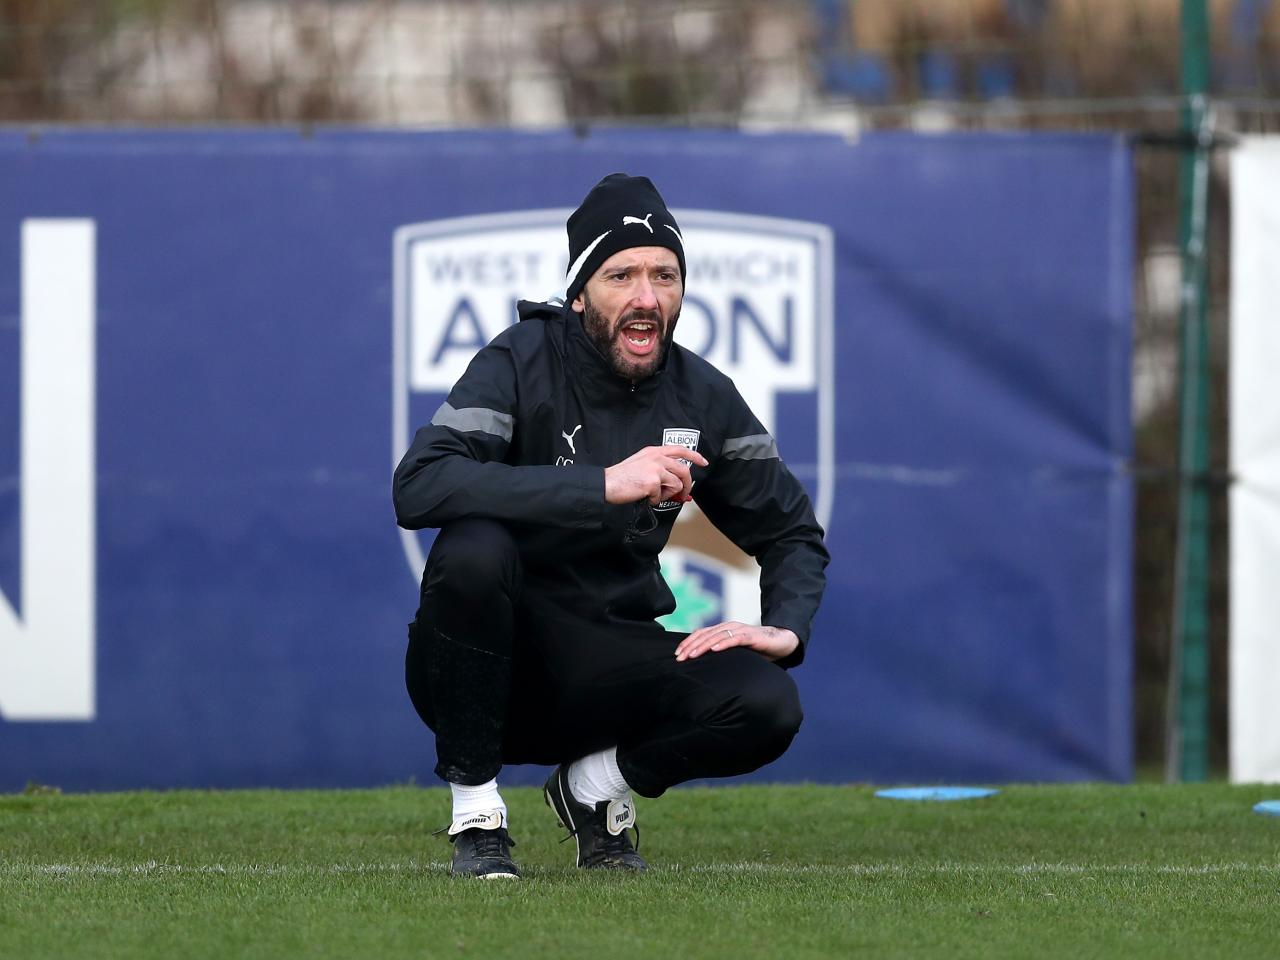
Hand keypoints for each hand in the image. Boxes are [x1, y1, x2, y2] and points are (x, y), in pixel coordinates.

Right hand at [604, 445, 708, 505]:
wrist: (607, 483)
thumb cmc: (622, 477)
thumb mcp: (642, 464)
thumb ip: (660, 470)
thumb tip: (678, 485)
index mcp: (654, 451)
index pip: (680, 449)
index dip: (694, 455)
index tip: (703, 462)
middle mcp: (657, 457)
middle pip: (684, 470)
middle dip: (686, 485)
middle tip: (683, 495)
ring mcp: (656, 469)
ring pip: (676, 485)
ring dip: (668, 494)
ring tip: (654, 495)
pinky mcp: (653, 482)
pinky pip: (663, 496)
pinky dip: (655, 500)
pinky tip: (645, 496)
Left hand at [675, 622, 798, 662]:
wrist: (780, 641)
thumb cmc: (757, 649)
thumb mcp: (735, 652)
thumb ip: (722, 655)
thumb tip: (704, 668)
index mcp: (723, 630)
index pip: (701, 634)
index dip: (688, 642)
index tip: (677, 654)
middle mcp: (729, 627)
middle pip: (705, 635)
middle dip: (691, 646)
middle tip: (680, 658)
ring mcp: (740, 630)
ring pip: (716, 636)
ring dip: (703, 645)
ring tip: (692, 655)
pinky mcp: (751, 636)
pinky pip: (735, 639)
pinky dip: (723, 643)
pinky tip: (714, 649)